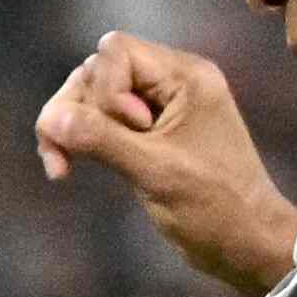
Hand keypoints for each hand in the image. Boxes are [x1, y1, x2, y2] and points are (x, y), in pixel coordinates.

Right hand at [33, 32, 296, 296]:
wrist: (247, 244)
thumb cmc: (213, 207)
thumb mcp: (155, 172)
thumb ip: (102, 139)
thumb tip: (50, 118)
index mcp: (185, 76)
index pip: (116, 52)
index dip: (104, 90)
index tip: (128, 132)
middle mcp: (172, 82)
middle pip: (98, 71)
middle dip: (75, 110)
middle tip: (65, 160)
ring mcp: (160, 108)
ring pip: (94, 97)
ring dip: (71, 128)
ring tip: (61, 168)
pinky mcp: (149, 134)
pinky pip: (103, 121)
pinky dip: (82, 140)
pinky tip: (67, 167)